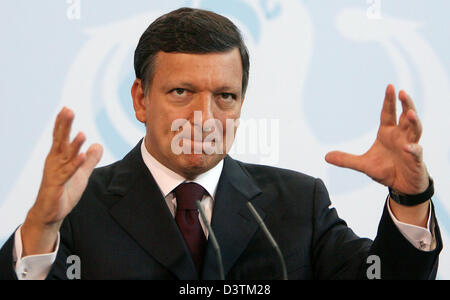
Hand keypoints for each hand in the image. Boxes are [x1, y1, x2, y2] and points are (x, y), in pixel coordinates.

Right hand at [22, 107, 102, 254]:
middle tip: (68, 111)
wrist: (51, 214)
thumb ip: (89, 160)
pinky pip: (67, 173)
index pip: (60, 138)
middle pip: (60, 141)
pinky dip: (75, 164)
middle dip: (64, 126)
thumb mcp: (81, 173)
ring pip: (64, 156)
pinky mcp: (57, 186)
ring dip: (73, 145)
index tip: (67, 109)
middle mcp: (54, 163)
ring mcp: (55, 174)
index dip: (63, 124)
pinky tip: (82, 156)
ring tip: (82, 133)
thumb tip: (98, 145)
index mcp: (58, 158)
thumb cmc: (64, 191)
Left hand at [325, 84, 428, 194]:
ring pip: (415, 129)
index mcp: (387, 133)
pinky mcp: (416, 160)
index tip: (390, 86)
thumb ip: (346, 159)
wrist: (401, 186)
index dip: (389, 101)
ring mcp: (410, 146)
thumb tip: (326, 156)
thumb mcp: (363, 164)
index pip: (388, 113)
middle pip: (405, 116)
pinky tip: (408, 147)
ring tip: (410, 112)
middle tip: (402, 92)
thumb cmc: (386, 170)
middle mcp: (401, 136)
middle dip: (405, 104)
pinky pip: (415, 152)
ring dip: (413, 121)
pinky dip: (413, 149)